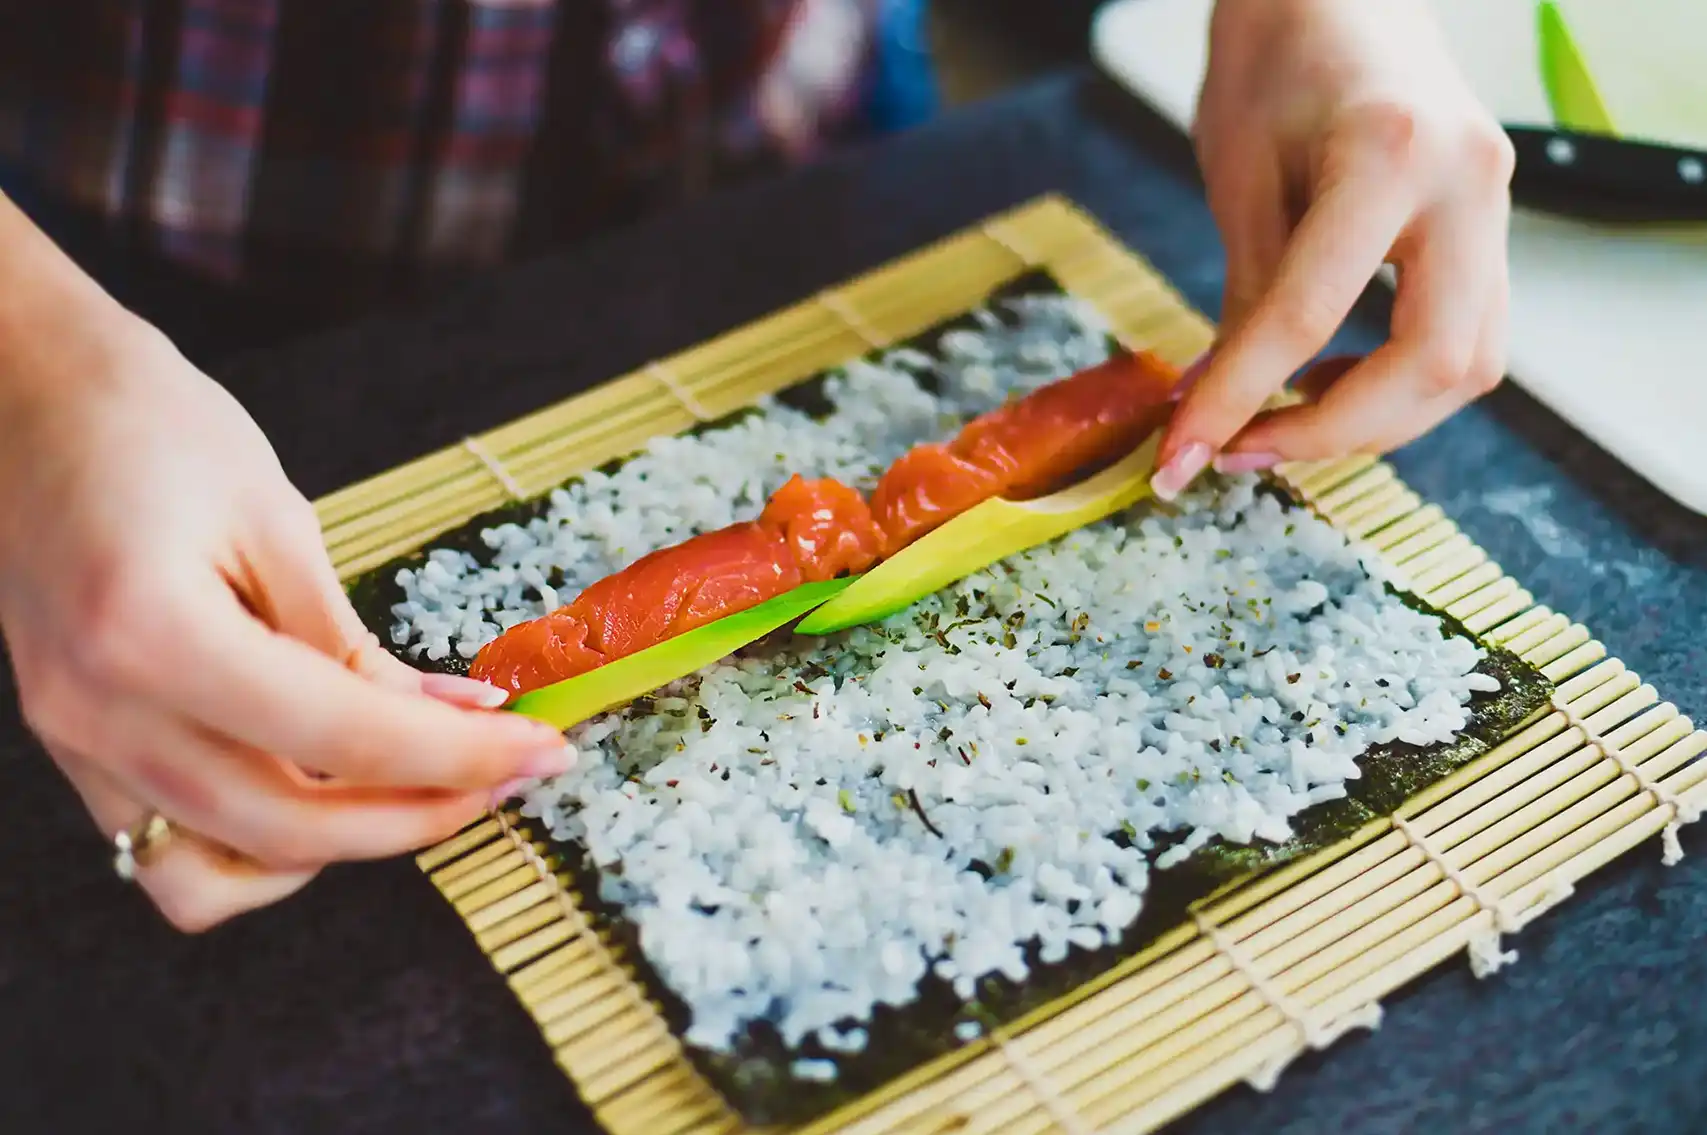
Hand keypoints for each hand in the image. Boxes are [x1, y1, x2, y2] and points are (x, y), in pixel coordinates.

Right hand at [0, 299, 574, 932]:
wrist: (15, 393)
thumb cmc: (145, 422)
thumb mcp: (274, 515)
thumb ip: (351, 640)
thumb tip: (453, 718)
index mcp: (153, 634)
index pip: (344, 738)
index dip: (462, 756)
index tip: (542, 749)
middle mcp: (99, 711)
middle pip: (288, 828)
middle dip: (422, 814)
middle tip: (506, 774)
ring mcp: (74, 743)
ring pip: (219, 872)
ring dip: (337, 849)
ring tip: (418, 789)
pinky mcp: (72, 748)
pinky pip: (167, 850)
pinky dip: (257, 848)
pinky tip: (322, 791)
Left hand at [1154, 0, 1514, 497]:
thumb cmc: (1278, 60)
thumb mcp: (1239, 175)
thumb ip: (1245, 295)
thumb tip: (1217, 407)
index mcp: (1390, 153)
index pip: (1310, 314)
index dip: (1238, 399)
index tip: (1181, 458)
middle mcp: (1467, 183)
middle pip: (1435, 361)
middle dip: (1334, 430)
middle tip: (1240, 450)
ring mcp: (1497, 207)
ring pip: (1469, 366)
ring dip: (1374, 420)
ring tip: (1280, 419)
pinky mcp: (1494, 230)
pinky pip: (1466, 340)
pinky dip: (1399, 386)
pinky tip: (1329, 384)